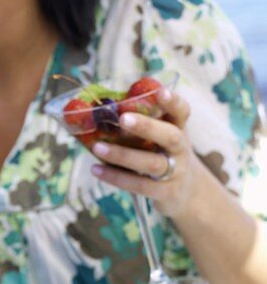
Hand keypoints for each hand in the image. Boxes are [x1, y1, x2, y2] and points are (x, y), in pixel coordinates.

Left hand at [90, 88, 198, 218]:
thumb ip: (141, 126)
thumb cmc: (163, 155)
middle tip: (123, 119)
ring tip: (97, 147)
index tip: (160, 91)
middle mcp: (180, 149)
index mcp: (179, 129)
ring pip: (151, 163)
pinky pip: (139, 185)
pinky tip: (96, 169)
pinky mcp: (164, 192)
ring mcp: (175, 172)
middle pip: (169, 136)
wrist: (187, 192)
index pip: (182, 112)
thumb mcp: (160, 138)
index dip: (173, 102)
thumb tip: (97, 113)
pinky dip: (116, 177)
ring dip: (122, 155)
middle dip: (146, 127)